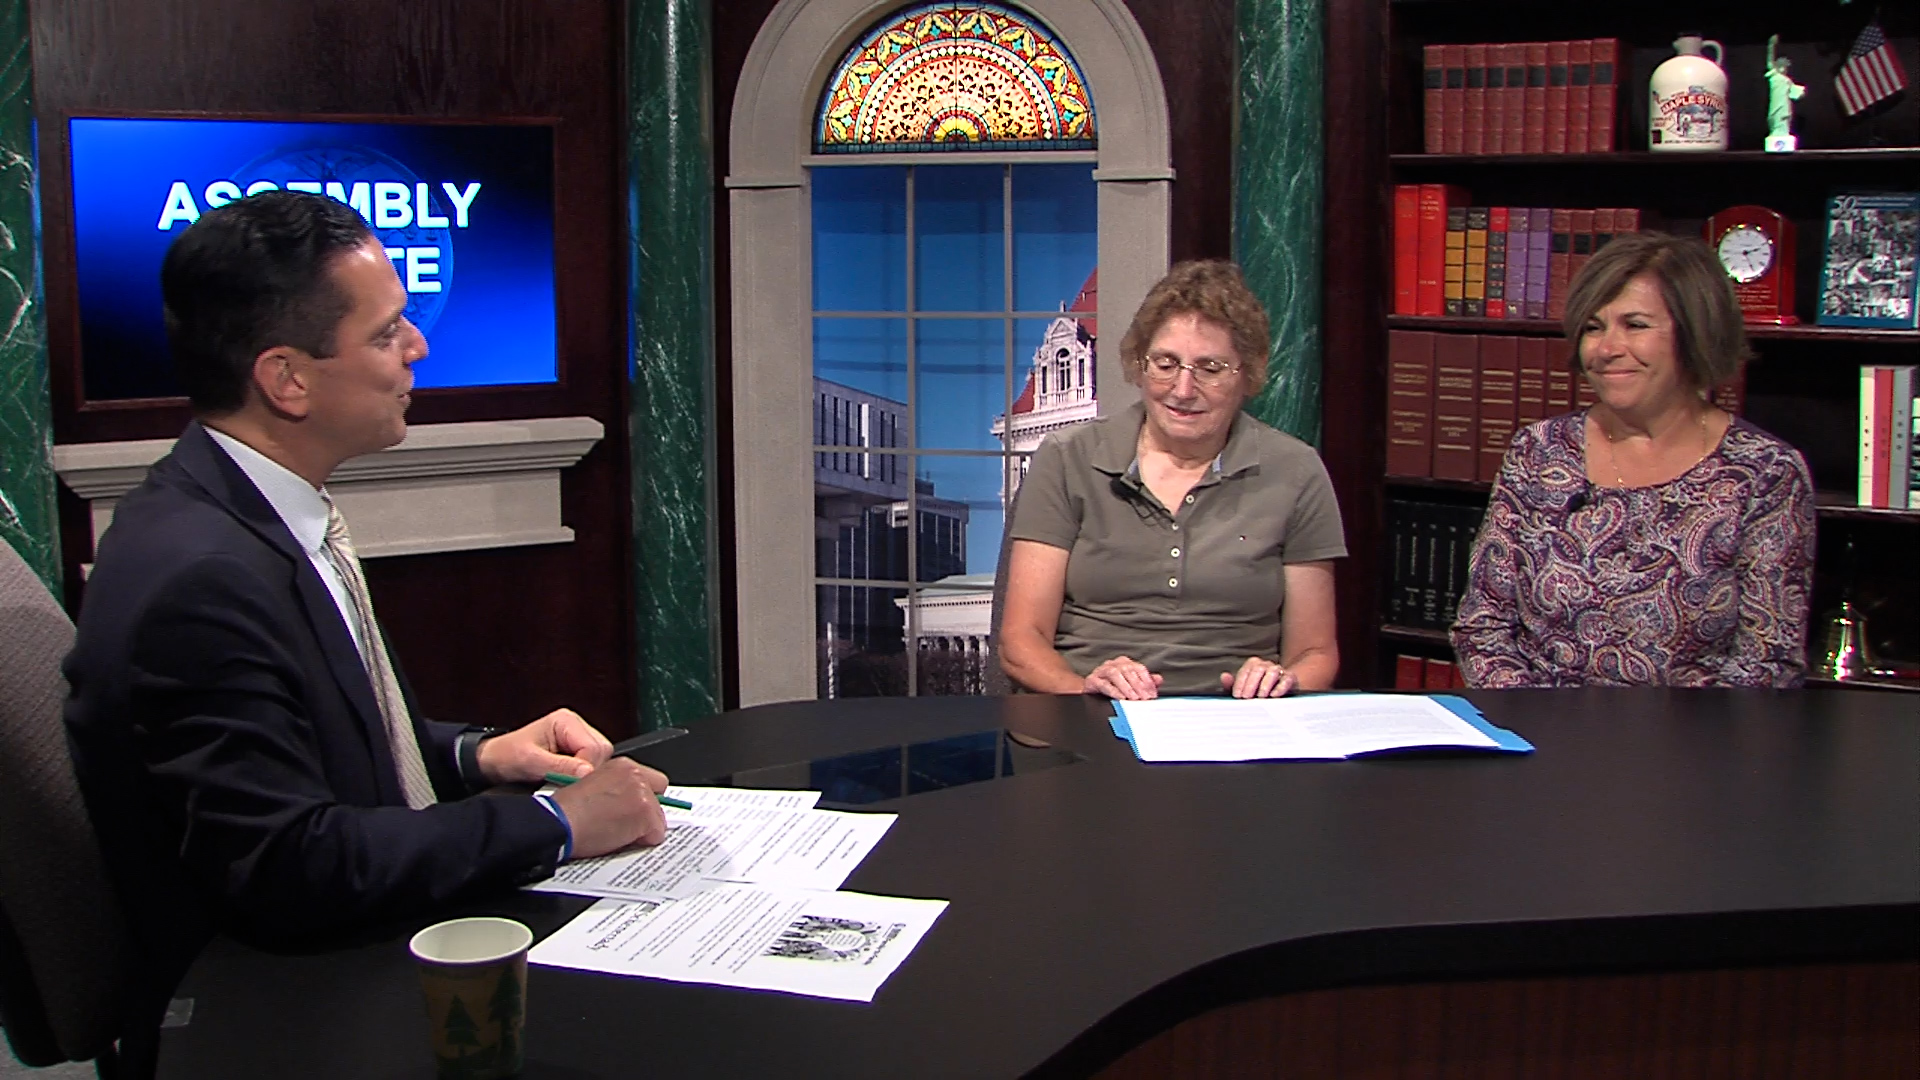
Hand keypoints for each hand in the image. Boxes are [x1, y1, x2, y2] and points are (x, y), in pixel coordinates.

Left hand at [476, 708, 614, 785]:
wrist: (491, 762)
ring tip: (562, 781)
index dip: (585, 768)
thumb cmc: (505, 755)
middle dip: (586, 771)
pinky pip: (591, 766)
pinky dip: (580, 777)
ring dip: (584, 774)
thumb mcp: (529, 761)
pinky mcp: (576, 752)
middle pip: (601, 752)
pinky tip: (566, 781)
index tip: (571, 783)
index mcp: (566, 721)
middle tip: (566, 782)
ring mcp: (577, 739)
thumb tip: (587, 772)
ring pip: (600, 760)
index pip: (594, 746)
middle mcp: (576, 727)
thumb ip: (559, 767)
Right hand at [549, 758, 669, 857]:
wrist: (559, 822)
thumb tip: (630, 805)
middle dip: (648, 812)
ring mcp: (642, 793)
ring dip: (643, 829)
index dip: (644, 799)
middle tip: (628, 824)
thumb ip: (617, 790)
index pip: (652, 782)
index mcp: (622, 766)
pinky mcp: (645, 813)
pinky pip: (656, 834)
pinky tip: (619, 839)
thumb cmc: (567, 810)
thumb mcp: (594, 787)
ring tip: (616, 833)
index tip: (633, 810)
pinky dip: (643, 842)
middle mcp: (636, 775)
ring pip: (658, 818)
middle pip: (660, 797)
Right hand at [1084, 656, 1163, 699]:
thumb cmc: (1113, 688)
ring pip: (1114, 674)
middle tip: (1144, 699)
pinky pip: (1103, 684)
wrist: (1090, 691)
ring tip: (1133, 698)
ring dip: (1126, 687)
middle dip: (1138, 686)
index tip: (1153, 694)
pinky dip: (1113, 691)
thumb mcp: (1132, 685)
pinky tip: (1120, 698)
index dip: (1147, 681)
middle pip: (1128, 670)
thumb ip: (1146, 682)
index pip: (1139, 668)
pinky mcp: (1092, 680)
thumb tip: (1159, 679)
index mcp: (1124, 663)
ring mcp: (1101, 671)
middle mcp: (1113, 664)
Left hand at [1221, 658, 1296, 697]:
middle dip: (1250, 684)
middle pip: (1257, 669)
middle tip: (1246, 698)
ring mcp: (1279, 670)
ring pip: (1272, 672)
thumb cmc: (1259, 689)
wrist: (1282, 688)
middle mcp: (1266, 665)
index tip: (1237, 695)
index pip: (1245, 671)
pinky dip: (1280, 687)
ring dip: (1265, 685)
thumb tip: (1224, 676)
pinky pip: (1286, 679)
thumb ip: (1233, 684)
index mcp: (1253, 665)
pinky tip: (1274, 695)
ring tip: (1260, 697)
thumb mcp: (1245, 688)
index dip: (1239, 683)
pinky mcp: (1290, 678)